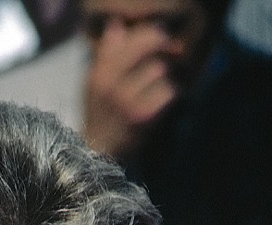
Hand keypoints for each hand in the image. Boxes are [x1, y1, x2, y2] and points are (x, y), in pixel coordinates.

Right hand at [83, 18, 179, 160]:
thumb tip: (117, 25)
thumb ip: (107, 53)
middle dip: (166, 46)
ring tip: (167, 80)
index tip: (162, 36)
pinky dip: (172, 92)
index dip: (151, 33)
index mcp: (100, 72)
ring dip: (168, 74)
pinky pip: (168, 91)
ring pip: (160, 69)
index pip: (129, 38)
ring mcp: (128, 100)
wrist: (99, 152)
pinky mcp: (144, 116)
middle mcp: (111, 84)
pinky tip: (167, 98)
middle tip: (175, 50)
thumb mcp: (95, 82)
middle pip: (149, 46)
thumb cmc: (100, 114)